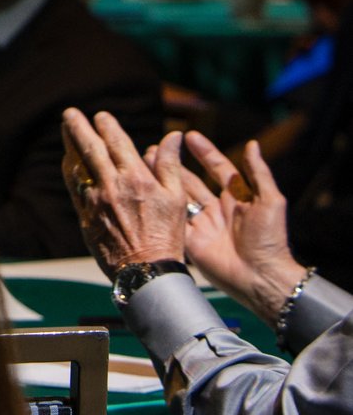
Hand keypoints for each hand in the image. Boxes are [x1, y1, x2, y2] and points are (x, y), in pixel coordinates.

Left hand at [61, 109, 190, 272]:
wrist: (147, 271)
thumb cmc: (167, 235)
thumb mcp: (176, 198)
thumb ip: (169, 164)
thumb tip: (172, 136)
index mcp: (136, 179)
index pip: (116, 143)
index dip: (107, 126)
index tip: (101, 116)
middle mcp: (112, 186)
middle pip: (90, 149)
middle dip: (78, 128)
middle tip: (69, 113)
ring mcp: (95, 201)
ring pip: (78, 166)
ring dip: (70, 146)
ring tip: (67, 131)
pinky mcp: (85, 216)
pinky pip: (74, 187)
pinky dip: (71, 170)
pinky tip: (70, 162)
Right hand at [154, 131, 306, 326]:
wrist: (260, 277)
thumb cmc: (269, 239)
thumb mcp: (270, 202)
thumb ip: (259, 174)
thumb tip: (252, 145)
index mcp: (237, 198)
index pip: (219, 168)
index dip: (205, 152)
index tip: (189, 136)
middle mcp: (217, 209)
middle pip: (192, 181)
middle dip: (175, 164)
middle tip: (154, 148)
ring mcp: (202, 224)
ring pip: (178, 197)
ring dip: (163, 180)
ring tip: (145, 162)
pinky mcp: (190, 240)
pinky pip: (172, 220)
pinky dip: (159, 207)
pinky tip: (145, 192)